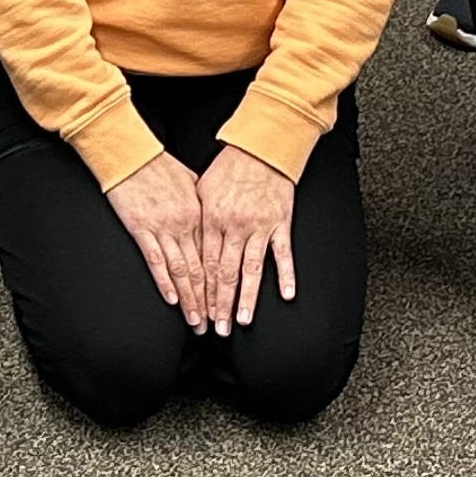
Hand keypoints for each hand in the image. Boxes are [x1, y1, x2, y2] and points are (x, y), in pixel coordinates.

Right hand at [101, 150, 210, 318]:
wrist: (131, 155)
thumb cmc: (159, 165)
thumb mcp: (190, 181)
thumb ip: (201, 204)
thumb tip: (210, 218)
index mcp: (199, 214)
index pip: (214, 257)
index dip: (221, 284)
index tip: (226, 304)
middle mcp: (185, 224)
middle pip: (202, 269)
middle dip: (209, 300)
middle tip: (215, 324)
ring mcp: (163, 227)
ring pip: (182, 270)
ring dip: (190, 299)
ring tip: (195, 321)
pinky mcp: (141, 228)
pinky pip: (156, 260)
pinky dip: (165, 282)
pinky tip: (172, 299)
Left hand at [196, 145, 299, 331]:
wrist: (261, 147)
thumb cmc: (230, 167)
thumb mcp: (203, 189)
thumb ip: (198, 219)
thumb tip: (188, 242)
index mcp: (213, 220)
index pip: (205, 265)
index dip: (201, 292)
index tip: (199, 312)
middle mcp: (235, 227)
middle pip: (225, 273)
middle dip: (219, 304)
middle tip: (217, 329)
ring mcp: (260, 227)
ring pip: (251, 270)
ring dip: (246, 298)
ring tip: (241, 321)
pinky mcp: (281, 223)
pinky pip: (284, 254)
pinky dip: (286, 275)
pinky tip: (287, 295)